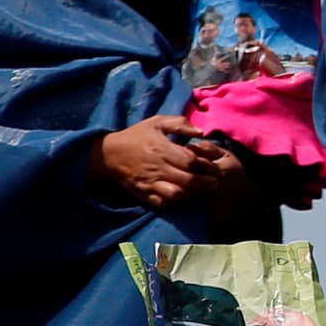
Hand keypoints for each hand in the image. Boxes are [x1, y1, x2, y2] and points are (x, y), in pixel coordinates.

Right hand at [100, 116, 240, 206]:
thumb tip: (202, 132)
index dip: (206, 166)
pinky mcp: (142, 193)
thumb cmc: (137, 136)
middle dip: (206, 183)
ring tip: (199, 191)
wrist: (109, 153)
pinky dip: (173, 202)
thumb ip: (181, 124)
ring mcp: (149, 182)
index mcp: (162, 149)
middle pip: (188, 180)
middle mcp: (157, 167)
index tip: (214, 167)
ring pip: (176, 195)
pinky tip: (181, 196)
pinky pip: (161, 203)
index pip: (191, 161)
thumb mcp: (157, 122)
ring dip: (190, 194)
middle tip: (216, 183)